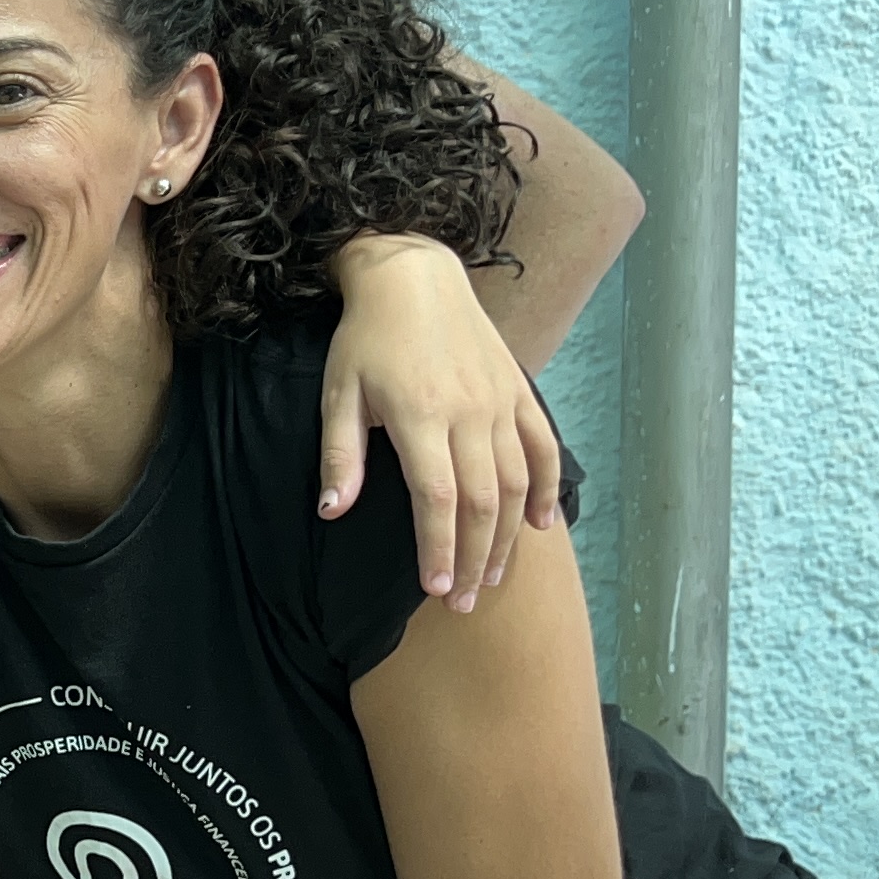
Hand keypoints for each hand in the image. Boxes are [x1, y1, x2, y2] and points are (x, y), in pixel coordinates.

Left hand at [322, 234, 562, 611]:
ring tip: (493, 576)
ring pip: (517, 481)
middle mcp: (468, 413)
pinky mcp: (518, 391)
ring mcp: (499, 402)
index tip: (436, 590)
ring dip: (508, 535)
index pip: (437, 498)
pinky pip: (542, 446)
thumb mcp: (338, 394)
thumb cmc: (365, 339)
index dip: (439, 548)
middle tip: (464, 602)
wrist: (413, 276)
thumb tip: (333, 511)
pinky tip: (540, 525)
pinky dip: (546, 487)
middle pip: (483, 501)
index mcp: (420, 416)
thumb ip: (340, 456)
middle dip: (474, 557)